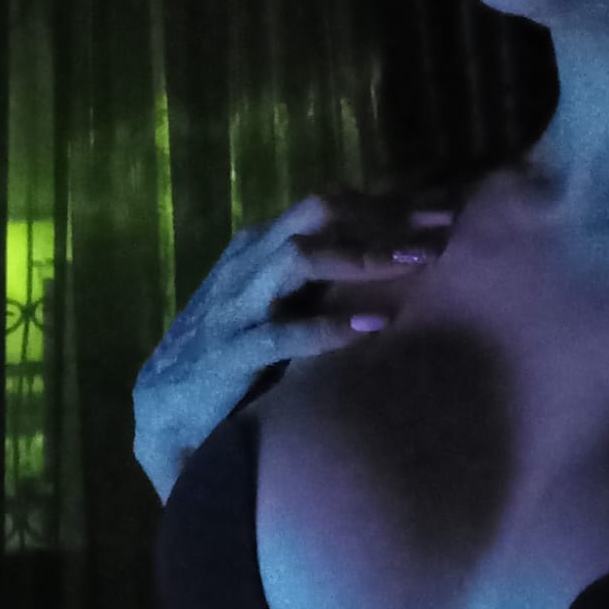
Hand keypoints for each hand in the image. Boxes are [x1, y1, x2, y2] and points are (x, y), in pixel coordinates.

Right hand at [132, 186, 455, 501]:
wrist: (163, 405)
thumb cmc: (229, 349)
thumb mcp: (272, 300)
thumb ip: (316, 277)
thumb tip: (392, 257)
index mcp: (258, 244)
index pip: (329, 204)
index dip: (388, 202)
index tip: (444, 210)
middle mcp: (248, 262)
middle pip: (318, 214)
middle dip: (383, 217)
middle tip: (441, 229)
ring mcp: (236, 305)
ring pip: (298, 257)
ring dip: (361, 257)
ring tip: (414, 264)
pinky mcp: (229, 352)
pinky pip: (282, 332)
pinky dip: (330, 325)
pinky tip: (373, 325)